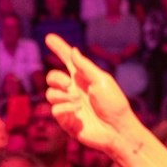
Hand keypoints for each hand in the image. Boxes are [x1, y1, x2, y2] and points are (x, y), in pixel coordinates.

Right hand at [44, 34, 141, 153]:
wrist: (117, 129)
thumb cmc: (114, 104)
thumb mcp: (101, 80)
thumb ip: (85, 67)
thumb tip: (73, 50)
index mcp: (83, 78)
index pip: (67, 60)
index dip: (59, 48)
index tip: (49, 37)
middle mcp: (74, 90)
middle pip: (52, 77)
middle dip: (56, 78)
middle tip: (69, 84)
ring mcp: (69, 105)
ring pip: (50, 94)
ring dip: (62, 95)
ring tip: (78, 101)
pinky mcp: (66, 120)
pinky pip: (54, 110)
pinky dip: (65, 108)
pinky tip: (78, 110)